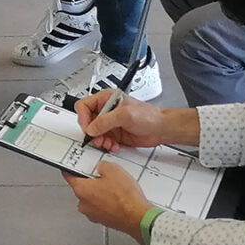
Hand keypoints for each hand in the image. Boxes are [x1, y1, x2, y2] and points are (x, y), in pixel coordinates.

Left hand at [66, 161, 153, 236]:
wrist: (137, 217)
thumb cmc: (125, 197)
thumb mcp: (113, 169)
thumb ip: (102, 166)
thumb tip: (101, 167)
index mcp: (81, 190)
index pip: (69, 176)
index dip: (72, 168)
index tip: (74, 166)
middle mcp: (84, 204)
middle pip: (83, 188)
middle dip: (93, 181)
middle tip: (105, 176)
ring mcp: (93, 214)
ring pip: (94, 198)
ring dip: (102, 192)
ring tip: (116, 188)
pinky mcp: (104, 220)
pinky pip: (102, 207)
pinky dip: (109, 202)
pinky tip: (120, 198)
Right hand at [76, 93, 198, 151]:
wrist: (161, 129)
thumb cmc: (149, 116)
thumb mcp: (125, 115)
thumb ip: (106, 120)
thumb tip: (91, 128)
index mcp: (106, 99)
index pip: (84, 106)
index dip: (83, 117)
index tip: (88, 127)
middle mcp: (106, 111)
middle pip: (87, 122)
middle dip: (92, 132)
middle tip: (98, 138)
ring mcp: (110, 123)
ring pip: (94, 134)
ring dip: (99, 141)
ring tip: (107, 143)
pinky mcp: (114, 134)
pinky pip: (102, 141)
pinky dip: (106, 145)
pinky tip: (114, 145)